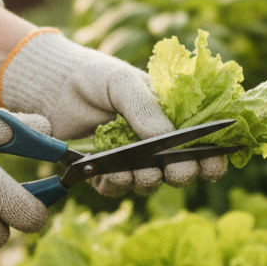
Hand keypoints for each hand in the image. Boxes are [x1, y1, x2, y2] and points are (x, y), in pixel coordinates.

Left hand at [0, 31, 226, 196]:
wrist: (52, 86)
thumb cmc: (95, 77)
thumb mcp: (124, 83)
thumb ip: (146, 109)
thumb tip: (169, 139)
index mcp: (169, 119)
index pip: (200, 144)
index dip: (212, 158)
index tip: (214, 164)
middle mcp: (153, 144)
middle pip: (179, 171)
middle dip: (181, 174)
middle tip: (176, 170)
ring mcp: (129, 160)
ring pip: (149, 184)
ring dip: (148, 181)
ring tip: (138, 170)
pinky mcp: (103, 173)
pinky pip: (117, 189)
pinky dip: (118, 184)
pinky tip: (113, 174)